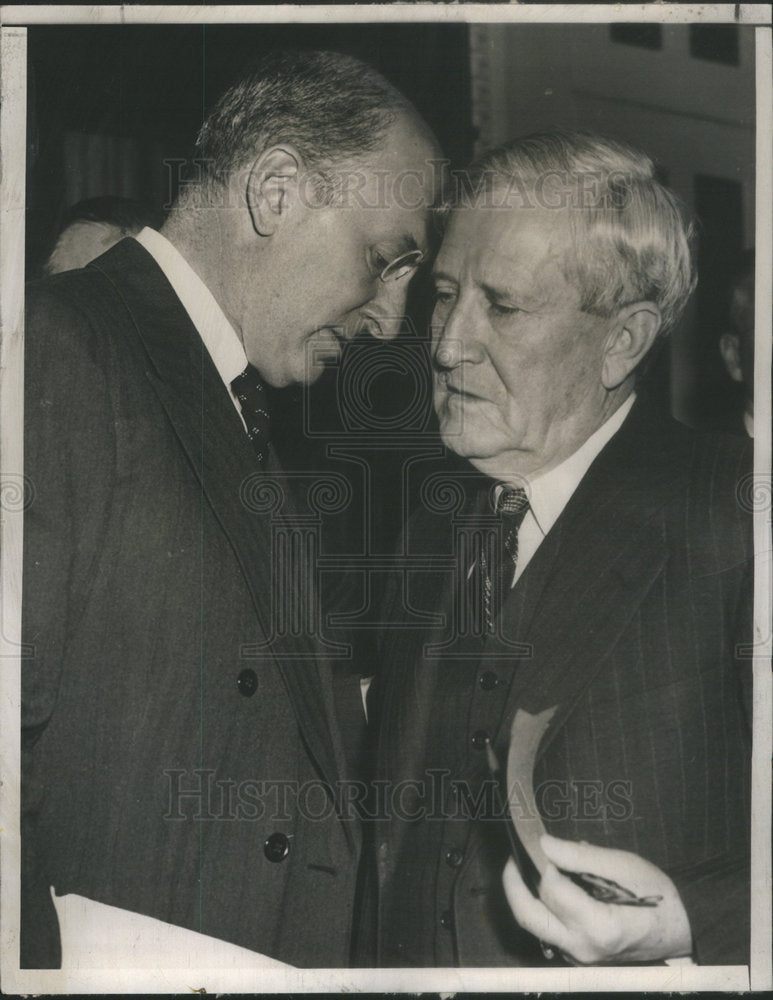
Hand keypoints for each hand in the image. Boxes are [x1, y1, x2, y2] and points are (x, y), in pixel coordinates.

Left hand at [502, 834, 692, 964]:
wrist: (678, 931)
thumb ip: (581, 856)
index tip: (537, 840)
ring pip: (534, 925)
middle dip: (513, 883)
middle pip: (529, 915)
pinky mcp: (577, 954)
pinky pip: (547, 929)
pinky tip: (545, 884)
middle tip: (513, 857)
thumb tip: (544, 844)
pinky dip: (540, 906)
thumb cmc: (657, 897)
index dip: (542, 861)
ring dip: (523, 894)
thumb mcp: (624, 866)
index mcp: (598, 926)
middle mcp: (582, 946)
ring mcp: (578, 955)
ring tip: (524, 867)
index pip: (551, 890)